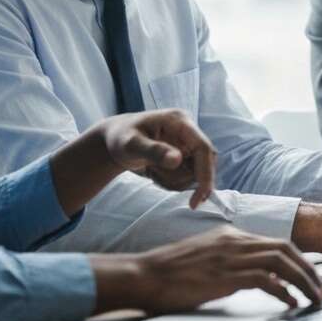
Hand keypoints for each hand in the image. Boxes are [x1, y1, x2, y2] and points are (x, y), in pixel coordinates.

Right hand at [93, 226, 321, 312]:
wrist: (143, 275)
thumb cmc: (170, 273)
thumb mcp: (206, 258)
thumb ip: (231, 261)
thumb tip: (258, 278)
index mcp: (231, 234)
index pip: (276, 243)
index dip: (299, 260)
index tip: (311, 277)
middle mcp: (234, 240)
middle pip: (286, 249)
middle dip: (309, 270)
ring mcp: (230, 256)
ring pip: (281, 262)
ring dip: (303, 281)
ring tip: (314, 298)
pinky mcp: (224, 275)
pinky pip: (265, 280)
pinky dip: (283, 291)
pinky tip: (291, 303)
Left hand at [98, 109, 216, 208]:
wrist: (116, 140)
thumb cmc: (121, 137)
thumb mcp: (132, 144)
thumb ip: (154, 151)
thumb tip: (177, 159)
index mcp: (180, 122)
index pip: (204, 148)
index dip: (206, 173)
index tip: (199, 198)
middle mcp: (188, 131)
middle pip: (204, 162)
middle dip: (185, 178)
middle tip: (158, 179)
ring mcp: (187, 144)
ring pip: (196, 172)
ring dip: (176, 180)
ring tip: (152, 172)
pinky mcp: (185, 155)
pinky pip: (188, 175)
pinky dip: (173, 181)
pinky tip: (156, 173)